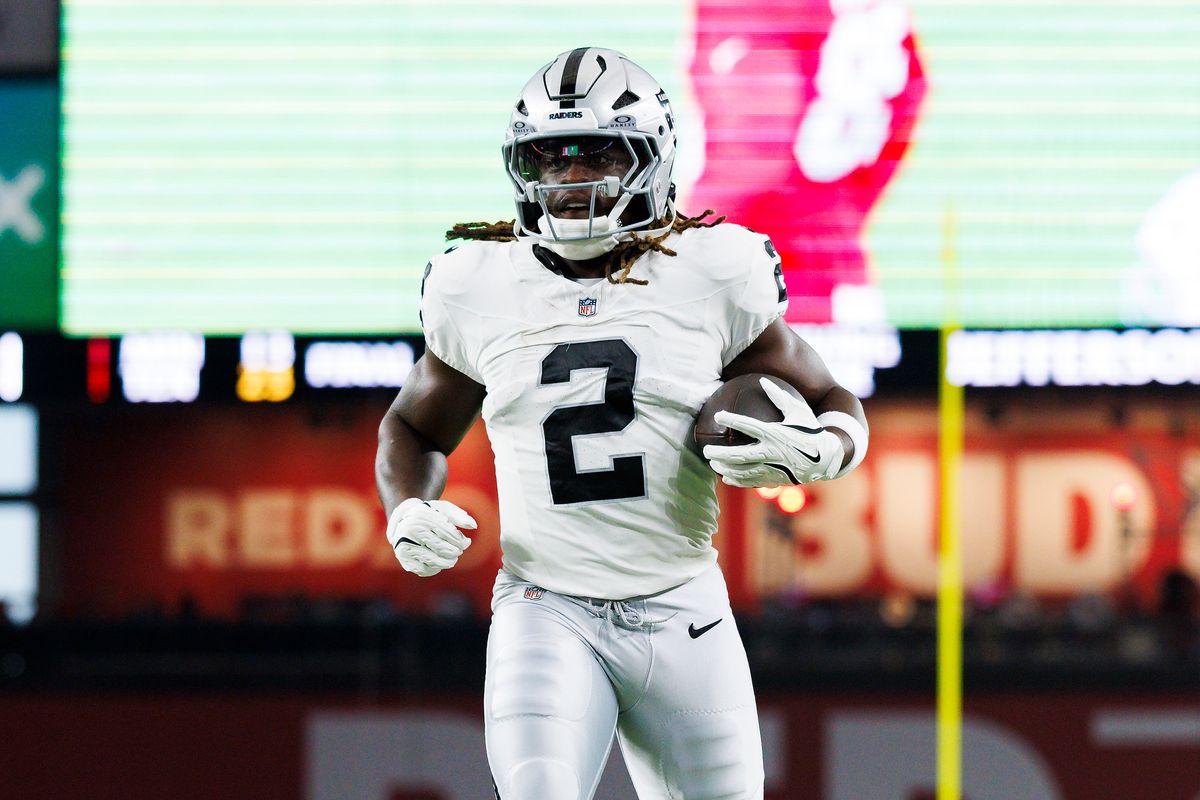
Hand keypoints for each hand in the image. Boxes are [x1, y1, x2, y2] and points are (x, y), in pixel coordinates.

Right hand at [386, 498, 476, 576]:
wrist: (403, 519)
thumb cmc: (429, 514)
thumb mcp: (444, 509)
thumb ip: (460, 516)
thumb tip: (474, 526)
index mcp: (421, 516)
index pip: (448, 533)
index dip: (461, 541)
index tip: (466, 542)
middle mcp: (409, 529)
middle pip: (442, 548)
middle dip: (455, 552)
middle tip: (459, 551)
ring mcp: (404, 545)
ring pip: (434, 561)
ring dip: (448, 562)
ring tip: (452, 559)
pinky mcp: (403, 558)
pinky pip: (424, 569)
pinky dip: (435, 569)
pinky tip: (438, 563)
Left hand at [702, 377, 845, 487]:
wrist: (827, 457)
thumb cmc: (811, 430)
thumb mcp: (798, 410)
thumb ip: (779, 396)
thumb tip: (762, 379)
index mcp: (775, 433)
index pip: (748, 426)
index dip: (731, 420)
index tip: (717, 415)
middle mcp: (771, 452)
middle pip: (739, 454)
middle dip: (720, 453)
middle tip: (706, 450)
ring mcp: (772, 467)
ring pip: (743, 470)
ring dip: (725, 467)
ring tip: (712, 463)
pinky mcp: (774, 478)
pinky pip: (752, 481)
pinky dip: (737, 479)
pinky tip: (726, 477)